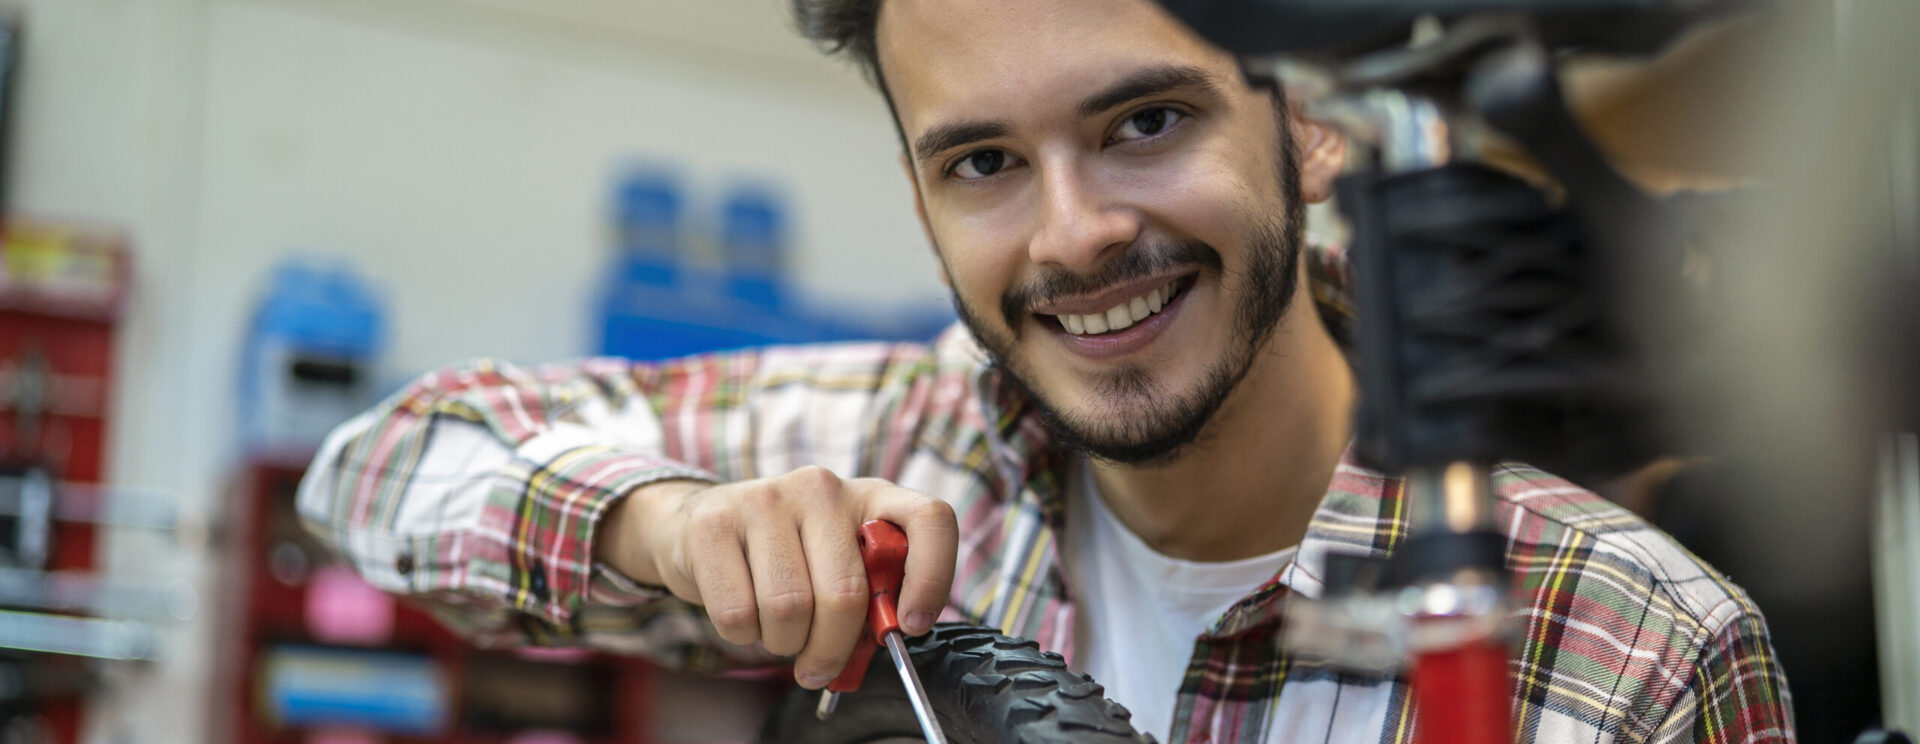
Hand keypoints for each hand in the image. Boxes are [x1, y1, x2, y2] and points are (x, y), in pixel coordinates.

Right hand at [595, 467, 957, 688]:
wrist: (701, 526)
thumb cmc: (788, 558)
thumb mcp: (839, 564)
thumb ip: (871, 595)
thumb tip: (889, 637)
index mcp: (870, 496)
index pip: (930, 518)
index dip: (932, 577)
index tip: (910, 626)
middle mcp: (822, 487)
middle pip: (846, 593)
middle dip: (831, 648)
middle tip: (818, 666)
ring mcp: (766, 498)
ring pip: (789, 608)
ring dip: (784, 643)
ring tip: (778, 631)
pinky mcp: (715, 524)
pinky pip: (738, 613)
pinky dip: (743, 636)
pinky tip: (744, 616)